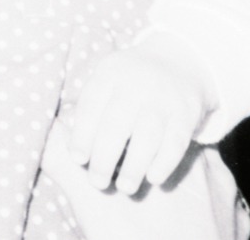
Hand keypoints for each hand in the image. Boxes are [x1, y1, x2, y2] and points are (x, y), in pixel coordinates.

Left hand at [60, 35, 213, 194]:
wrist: (179, 62)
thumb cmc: (129, 83)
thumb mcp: (106, 81)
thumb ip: (89, 109)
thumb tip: (62, 145)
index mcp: (109, 73)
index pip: (91, 105)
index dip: (82, 134)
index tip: (77, 159)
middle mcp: (136, 82)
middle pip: (116, 122)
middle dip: (104, 156)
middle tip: (97, 183)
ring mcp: (163, 96)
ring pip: (147, 134)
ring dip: (134, 164)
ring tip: (124, 188)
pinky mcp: (187, 112)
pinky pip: (176, 141)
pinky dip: (165, 162)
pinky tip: (153, 179)